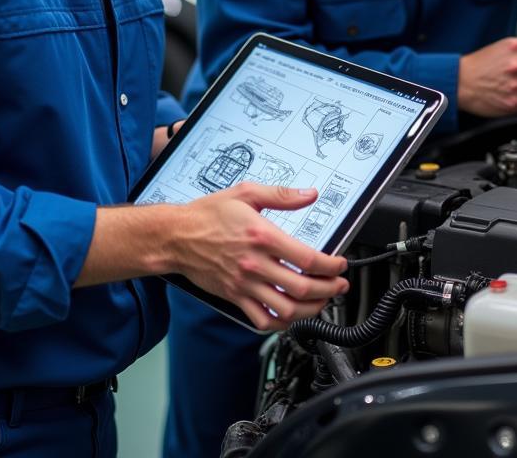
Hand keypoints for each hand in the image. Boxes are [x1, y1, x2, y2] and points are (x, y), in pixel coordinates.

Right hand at [175, 183, 348, 330]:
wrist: (176, 236)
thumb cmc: (208, 214)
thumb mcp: (246, 193)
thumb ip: (282, 195)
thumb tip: (309, 195)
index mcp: (262, 237)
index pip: (307, 258)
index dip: (331, 265)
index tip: (340, 264)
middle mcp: (255, 264)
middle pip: (302, 288)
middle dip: (329, 289)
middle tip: (340, 285)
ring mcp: (244, 284)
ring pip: (285, 309)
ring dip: (310, 310)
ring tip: (322, 302)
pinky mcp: (234, 297)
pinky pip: (261, 320)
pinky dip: (281, 323)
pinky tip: (292, 316)